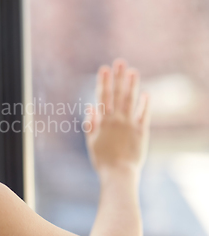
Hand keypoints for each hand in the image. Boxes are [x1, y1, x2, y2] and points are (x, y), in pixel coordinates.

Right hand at [84, 59, 150, 176]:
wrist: (118, 173)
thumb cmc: (102, 159)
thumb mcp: (91, 141)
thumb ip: (91, 123)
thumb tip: (90, 106)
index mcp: (103, 121)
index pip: (102, 97)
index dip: (103, 82)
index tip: (103, 68)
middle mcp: (116, 120)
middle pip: (117, 94)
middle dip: (118, 77)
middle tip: (119, 62)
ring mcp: (130, 124)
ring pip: (130, 101)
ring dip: (132, 85)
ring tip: (133, 71)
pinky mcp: (141, 132)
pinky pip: (143, 115)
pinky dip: (145, 104)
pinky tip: (146, 93)